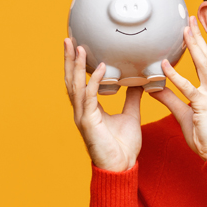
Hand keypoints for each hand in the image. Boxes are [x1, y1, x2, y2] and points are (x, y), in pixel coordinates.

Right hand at [64, 38, 142, 171]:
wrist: (122, 167)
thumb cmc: (123, 146)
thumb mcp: (131, 115)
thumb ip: (132, 97)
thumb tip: (138, 82)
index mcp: (89, 108)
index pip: (79, 82)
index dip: (77, 65)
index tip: (78, 46)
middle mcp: (82, 110)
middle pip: (71, 80)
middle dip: (70, 59)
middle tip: (69, 39)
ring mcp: (83, 116)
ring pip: (76, 86)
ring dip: (76, 66)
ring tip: (78, 47)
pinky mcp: (88, 123)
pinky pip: (90, 97)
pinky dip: (94, 81)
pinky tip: (100, 68)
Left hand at [150, 16, 206, 159]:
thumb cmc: (206, 136)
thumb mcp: (184, 114)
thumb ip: (170, 98)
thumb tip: (154, 86)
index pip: (206, 63)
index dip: (199, 46)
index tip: (193, 31)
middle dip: (199, 38)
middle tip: (191, 19)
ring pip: (203, 66)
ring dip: (195, 47)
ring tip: (186, 30)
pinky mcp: (205, 105)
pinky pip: (189, 89)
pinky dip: (176, 77)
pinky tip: (165, 66)